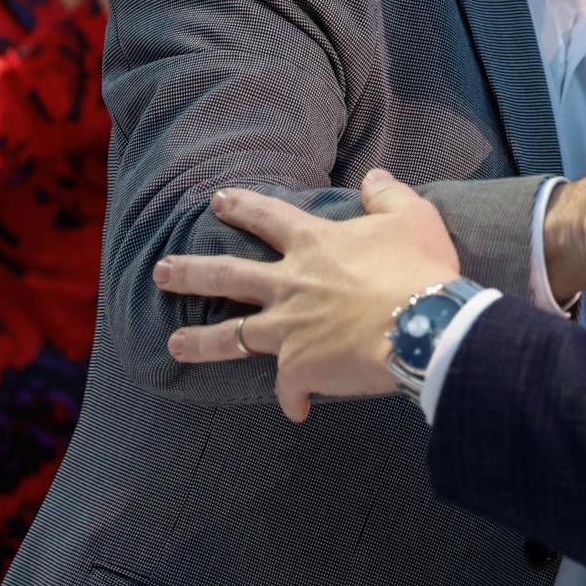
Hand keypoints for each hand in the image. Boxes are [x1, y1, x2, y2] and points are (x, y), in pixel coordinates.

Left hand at [157, 170, 459, 421]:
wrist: (423, 324)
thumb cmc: (419, 267)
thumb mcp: (413, 216)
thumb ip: (388, 195)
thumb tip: (373, 177)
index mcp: (314, 244)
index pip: (267, 217)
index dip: (242, 206)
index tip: (218, 200)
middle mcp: (289, 284)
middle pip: (226, 276)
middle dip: (190, 272)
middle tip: (162, 272)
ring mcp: (288, 329)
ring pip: (231, 335)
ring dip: (200, 340)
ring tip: (175, 344)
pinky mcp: (299, 369)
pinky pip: (288, 388)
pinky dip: (291, 398)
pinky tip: (295, 409)